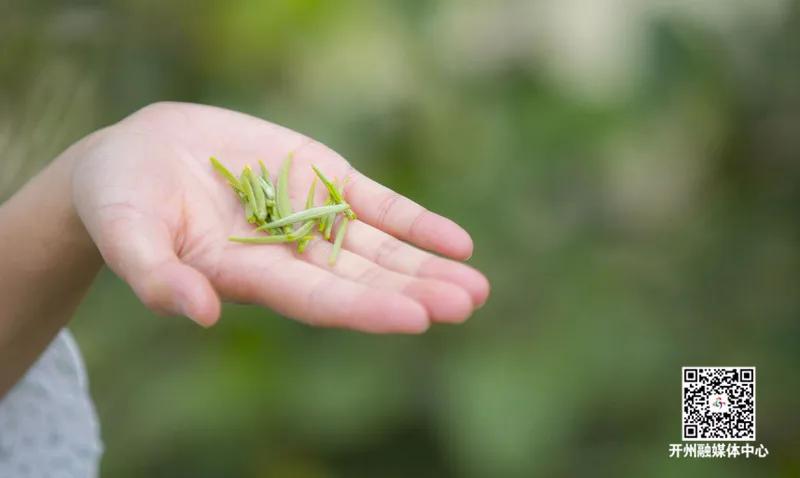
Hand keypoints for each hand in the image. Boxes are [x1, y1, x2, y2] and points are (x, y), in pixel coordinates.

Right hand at [73, 102, 488, 332]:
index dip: (365, 308)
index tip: (416, 319)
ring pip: (380, 248)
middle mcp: (290, 255)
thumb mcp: (127, 235)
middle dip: (414, 292)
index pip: (318, 300)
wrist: (140, 156)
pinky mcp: (321, 179)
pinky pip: (377, 204)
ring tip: (475, 287)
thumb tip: (201, 314)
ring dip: (427, 266)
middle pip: (362, 279)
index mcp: (250, 276)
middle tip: (466, 304)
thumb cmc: (121, 203)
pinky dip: (414, 222)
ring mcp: (311, 217)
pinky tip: (455, 242)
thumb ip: (157, 276)